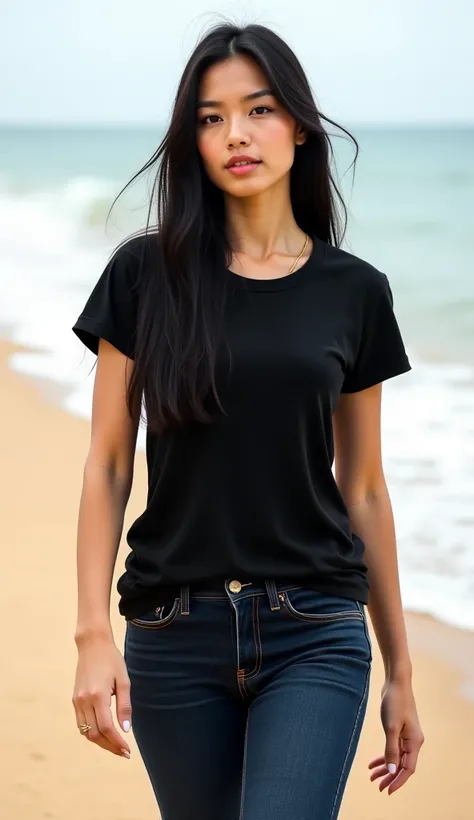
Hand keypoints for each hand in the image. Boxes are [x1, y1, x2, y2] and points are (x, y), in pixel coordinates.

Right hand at [72, 635, 131, 758]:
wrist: (92, 645)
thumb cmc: (112, 660)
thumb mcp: (124, 680)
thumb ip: (124, 706)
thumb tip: (126, 730)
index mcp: (98, 695)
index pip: (107, 728)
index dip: (117, 742)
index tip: (128, 751)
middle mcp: (84, 701)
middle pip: (95, 734)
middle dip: (110, 746)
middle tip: (124, 752)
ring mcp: (77, 701)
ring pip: (86, 732)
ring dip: (101, 742)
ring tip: (115, 746)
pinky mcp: (74, 699)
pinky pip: (81, 724)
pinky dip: (91, 733)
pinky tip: (104, 734)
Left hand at [368, 677, 423, 794]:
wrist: (396, 683)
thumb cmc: (394, 703)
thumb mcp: (391, 727)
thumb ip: (391, 750)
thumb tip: (391, 771)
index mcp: (414, 742)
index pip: (407, 768)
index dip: (398, 781)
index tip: (387, 791)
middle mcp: (413, 741)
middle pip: (402, 765)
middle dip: (390, 777)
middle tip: (377, 787)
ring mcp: (406, 736)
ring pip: (396, 758)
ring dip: (385, 768)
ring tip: (372, 777)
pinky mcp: (399, 730)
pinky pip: (392, 748)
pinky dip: (384, 756)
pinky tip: (372, 763)